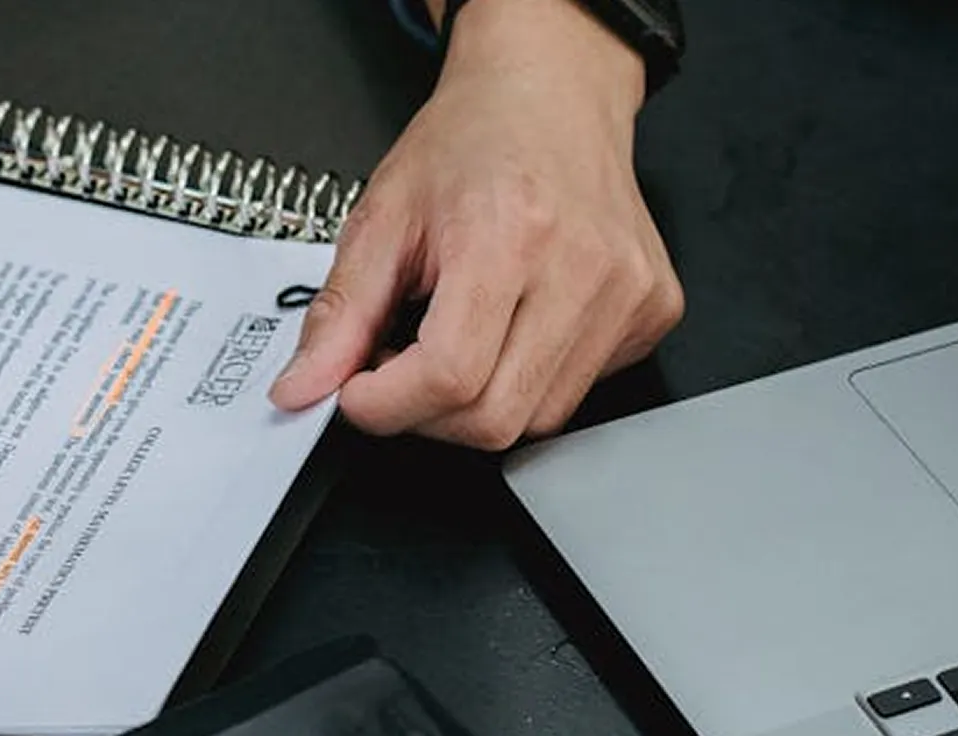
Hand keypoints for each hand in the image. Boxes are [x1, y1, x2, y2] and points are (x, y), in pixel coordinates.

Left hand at [268, 0, 682, 448]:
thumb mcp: (383, 215)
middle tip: (400, 367)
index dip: (387, 404)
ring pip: (539, 417)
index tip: (357, 392)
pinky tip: (515, 326)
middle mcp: (582, 268)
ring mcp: (629, 293)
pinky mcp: (653, 312)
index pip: (448, 376)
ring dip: (480, 402)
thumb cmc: (473, 142)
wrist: (549, 95)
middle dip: (428, 414)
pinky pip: (580, 391)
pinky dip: (531, 379)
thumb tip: (303, 388)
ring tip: (457, 338)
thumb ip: (340, 313)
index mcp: (508, 236)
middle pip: (495, 418)